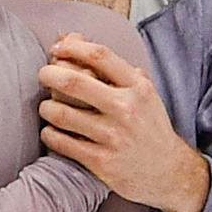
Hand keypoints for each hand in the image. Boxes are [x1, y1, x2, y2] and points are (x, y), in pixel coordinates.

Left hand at [39, 35, 210, 211]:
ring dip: (46, 108)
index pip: (100, 55)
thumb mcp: (145, 93)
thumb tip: (77, 39)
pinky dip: (50, 134)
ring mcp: (113, 136)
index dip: (72, 47)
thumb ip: (117, 70)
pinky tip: (51, 131)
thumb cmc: (151, 128)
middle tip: (43, 75)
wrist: (168, 172)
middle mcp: (126, 109)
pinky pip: (62, 143)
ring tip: (47, 108)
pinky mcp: (101, 161)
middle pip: (75, 83)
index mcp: (137, 87)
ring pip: (62, 114)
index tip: (57, 49)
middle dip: (49, 75)